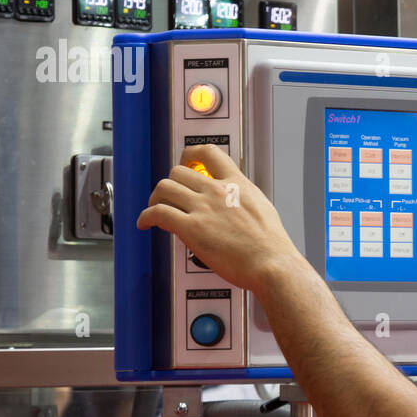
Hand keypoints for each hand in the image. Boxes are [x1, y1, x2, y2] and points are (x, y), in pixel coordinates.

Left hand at [136, 143, 305, 292]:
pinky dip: (145, 217)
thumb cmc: (271, 245)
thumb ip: (242, 199)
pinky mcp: (191, 228)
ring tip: (155, 209)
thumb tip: (235, 202)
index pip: (209, 153)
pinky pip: (158, 213)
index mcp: (236, 184)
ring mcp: (203, 208)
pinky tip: (145, 223)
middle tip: (169, 196)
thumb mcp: (262, 207)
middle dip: (170, 183)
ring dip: (155, 198)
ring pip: (164, 188)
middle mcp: (217, 191)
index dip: (190, 154)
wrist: (271, 263)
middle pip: (178, 172)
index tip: (186, 162)